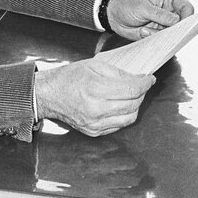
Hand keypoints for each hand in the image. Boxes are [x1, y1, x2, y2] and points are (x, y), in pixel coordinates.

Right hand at [34, 58, 154, 136]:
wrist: (48, 95)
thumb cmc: (68, 78)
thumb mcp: (94, 65)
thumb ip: (118, 73)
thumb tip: (138, 78)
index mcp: (96, 89)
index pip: (132, 89)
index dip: (145, 83)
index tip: (150, 79)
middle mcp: (96, 109)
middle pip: (133, 104)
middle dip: (142, 93)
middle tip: (141, 85)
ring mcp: (95, 123)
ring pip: (129, 118)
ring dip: (136, 106)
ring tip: (132, 95)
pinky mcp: (94, 132)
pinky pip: (118, 126)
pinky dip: (124, 115)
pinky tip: (120, 106)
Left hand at [106, 0, 193, 40]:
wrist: (114, 15)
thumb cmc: (127, 4)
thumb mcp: (143, 7)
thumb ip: (160, 14)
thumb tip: (177, 21)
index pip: (186, 7)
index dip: (188, 17)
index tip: (181, 27)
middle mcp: (169, 11)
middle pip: (183, 23)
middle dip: (174, 30)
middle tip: (162, 32)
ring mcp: (164, 23)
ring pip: (172, 34)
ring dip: (159, 34)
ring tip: (144, 29)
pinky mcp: (157, 33)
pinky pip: (162, 40)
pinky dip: (153, 38)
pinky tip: (142, 32)